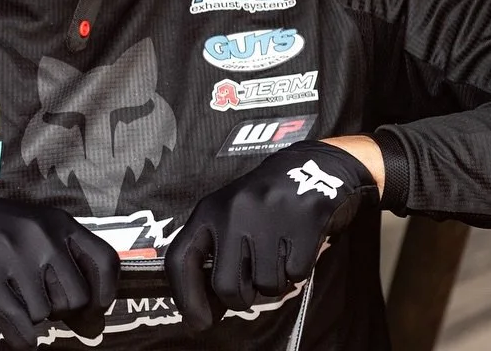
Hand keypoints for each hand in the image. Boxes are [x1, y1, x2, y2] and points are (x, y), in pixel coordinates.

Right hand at [0, 188, 118, 350]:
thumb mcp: (32, 228)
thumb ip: (64, 264)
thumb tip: (93, 325)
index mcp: (57, 221)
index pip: (105, 261)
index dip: (105, 293)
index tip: (93, 308)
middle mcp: (41, 235)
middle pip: (75, 298)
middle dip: (62, 311)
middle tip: (43, 303)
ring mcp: (14, 256)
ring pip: (46, 314)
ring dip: (35, 318)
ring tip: (18, 301)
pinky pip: (20, 324)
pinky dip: (24, 340)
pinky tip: (20, 340)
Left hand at [165, 140, 378, 330]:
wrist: (309, 167)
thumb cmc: (261, 202)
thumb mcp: (227, 215)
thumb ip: (213, 254)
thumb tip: (202, 310)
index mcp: (208, 211)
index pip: (180, 259)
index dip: (185, 297)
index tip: (197, 323)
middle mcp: (233, 213)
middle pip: (226, 286)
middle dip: (240, 299)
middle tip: (249, 291)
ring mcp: (269, 218)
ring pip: (265, 285)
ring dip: (273, 282)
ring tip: (277, 257)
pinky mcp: (303, 223)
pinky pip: (296, 275)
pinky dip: (297, 272)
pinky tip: (296, 248)